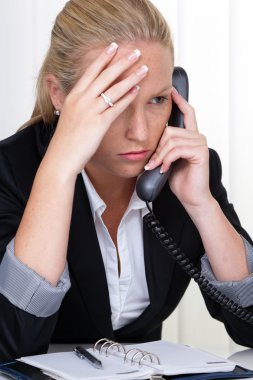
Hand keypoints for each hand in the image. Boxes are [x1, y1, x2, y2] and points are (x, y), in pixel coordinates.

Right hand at [45, 43, 147, 178]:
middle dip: (122, 61)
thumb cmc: (66, 141)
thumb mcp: (68, 117)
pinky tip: (137, 90)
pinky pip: (116, 107)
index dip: (103, 58)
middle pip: (105, 75)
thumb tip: (86, 101)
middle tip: (136, 51)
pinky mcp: (98, 124)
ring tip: (144, 68)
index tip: (114, 46)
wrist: (61, 158)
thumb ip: (78, 106)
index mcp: (73, 97)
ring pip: (114, 88)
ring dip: (131, 76)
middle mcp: (81, 100)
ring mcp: (90, 111)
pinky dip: (128, 97)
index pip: (90, 71)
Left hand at [145, 89, 211, 208]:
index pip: (187, 112)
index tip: (171, 91)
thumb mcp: (167, 159)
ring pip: (171, 139)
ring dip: (160, 155)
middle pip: (170, 130)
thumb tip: (147, 138)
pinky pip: (176, 149)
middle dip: (157, 147)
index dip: (179, 100)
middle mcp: (196, 136)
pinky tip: (165, 169)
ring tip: (157, 167)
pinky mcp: (200, 152)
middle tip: (152, 162)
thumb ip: (163, 146)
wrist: (191, 197)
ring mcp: (199, 143)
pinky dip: (166, 160)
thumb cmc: (179, 179)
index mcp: (190, 136)